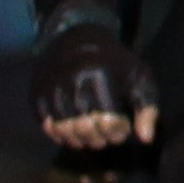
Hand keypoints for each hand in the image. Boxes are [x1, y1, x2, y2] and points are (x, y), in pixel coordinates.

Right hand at [33, 24, 156, 152]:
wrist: (77, 41)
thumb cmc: (115, 64)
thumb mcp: (138, 78)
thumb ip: (146, 108)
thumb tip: (146, 138)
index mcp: (99, 75)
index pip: (109, 120)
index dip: (118, 132)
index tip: (123, 128)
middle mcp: (70, 81)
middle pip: (85, 128)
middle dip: (101, 139)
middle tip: (109, 137)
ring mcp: (50, 90)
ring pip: (65, 131)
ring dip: (82, 141)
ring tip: (94, 137)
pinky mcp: (37, 96)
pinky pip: (48, 128)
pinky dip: (63, 137)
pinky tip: (76, 133)